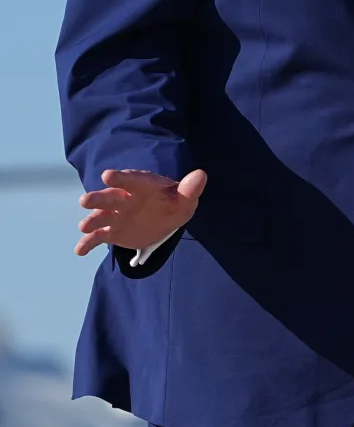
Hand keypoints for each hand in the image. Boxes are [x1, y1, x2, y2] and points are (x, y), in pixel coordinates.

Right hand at [75, 168, 207, 255]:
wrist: (165, 217)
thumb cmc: (175, 203)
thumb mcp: (185, 198)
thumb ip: (190, 188)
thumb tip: (201, 175)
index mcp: (141, 186)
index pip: (130, 180)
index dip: (120, 178)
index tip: (108, 176)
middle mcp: (124, 198)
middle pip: (109, 197)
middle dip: (97, 199)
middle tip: (85, 201)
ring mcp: (116, 215)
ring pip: (100, 216)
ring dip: (91, 220)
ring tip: (84, 227)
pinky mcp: (112, 231)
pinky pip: (98, 237)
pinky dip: (88, 243)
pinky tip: (80, 251)